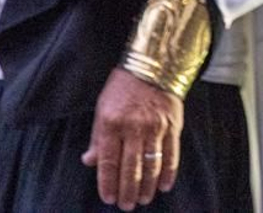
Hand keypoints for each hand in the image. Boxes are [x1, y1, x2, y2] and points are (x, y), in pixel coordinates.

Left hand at [82, 67, 183, 209]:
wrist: (154, 64)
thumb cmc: (124, 87)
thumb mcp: (102, 108)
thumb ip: (97, 137)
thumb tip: (89, 161)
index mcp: (111, 124)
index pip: (109, 161)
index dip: (108, 183)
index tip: (108, 198)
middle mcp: (133, 127)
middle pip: (130, 168)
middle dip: (128, 191)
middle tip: (127, 205)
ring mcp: (155, 127)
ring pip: (151, 164)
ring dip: (147, 186)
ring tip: (144, 199)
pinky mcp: (173, 126)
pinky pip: (171, 154)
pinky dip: (168, 172)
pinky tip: (164, 185)